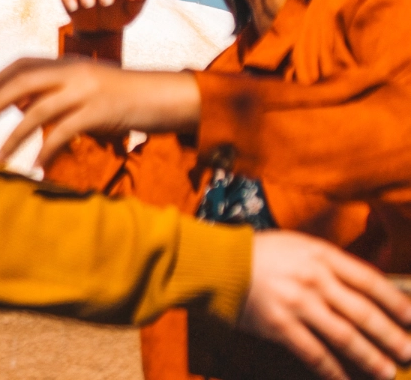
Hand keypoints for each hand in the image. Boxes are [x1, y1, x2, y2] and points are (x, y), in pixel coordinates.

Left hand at [0, 57, 200, 165]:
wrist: (164, 95)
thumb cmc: (124, 95)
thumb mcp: (88, 85)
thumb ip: (57, 90)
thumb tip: (22, 106)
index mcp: (68, 63)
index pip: (22, 64)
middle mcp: (72, 72)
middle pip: (20, 83)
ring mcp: (85, 91)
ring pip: (36, 112)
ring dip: (13, 138)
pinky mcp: (98, 112)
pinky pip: (61, 134)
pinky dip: (45, 151)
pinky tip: (36, 168)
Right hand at [242, 231, 410, 379]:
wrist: (221, 263)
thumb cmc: (262, 253)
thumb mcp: (299, 246)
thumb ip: (329, 265)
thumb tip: (362, 291)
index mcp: (321, 254)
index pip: (368, 279)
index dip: (394, 301)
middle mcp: (314, 278)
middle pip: (362, 311)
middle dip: (389, 334)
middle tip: (408, 351)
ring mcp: (298, 303)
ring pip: (344, 335)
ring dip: (369, 356)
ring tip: (386, 371)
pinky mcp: (281, 326)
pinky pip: (314, 353)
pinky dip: (333, 371)